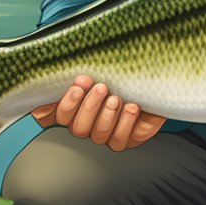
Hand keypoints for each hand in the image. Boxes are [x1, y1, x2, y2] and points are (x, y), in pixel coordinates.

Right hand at [31, 75, 165, 150]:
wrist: (153, 73)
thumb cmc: (119, 67)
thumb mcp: (98, 63)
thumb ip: (79, 66)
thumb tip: (60, 64)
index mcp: (71, 107)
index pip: (53, 116)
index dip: (65, 105)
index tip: (77, 87)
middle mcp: (86, 124)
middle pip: (78, 128)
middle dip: (89, 107)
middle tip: (101, 88)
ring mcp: (106, 133)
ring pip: (98, 135)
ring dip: (106, 116)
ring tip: (116, 98)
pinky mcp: (128, 137)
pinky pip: (121, 140)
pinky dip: (125, 124)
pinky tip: (131, 107)